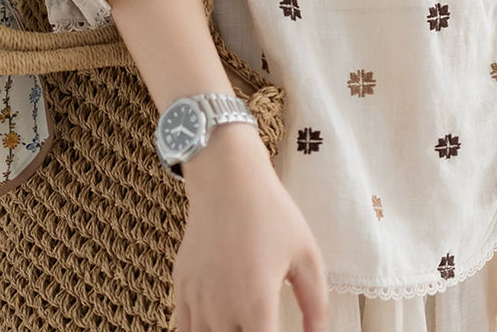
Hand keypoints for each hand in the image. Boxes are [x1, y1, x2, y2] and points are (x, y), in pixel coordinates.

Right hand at [173, 124, 329, 331]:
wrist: (227, 178)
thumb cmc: (270, 213)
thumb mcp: (306, 254)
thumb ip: (315, 303)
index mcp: (257, 303)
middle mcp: (222, 309)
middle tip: (262, 324)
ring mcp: (197, 300)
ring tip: (243, 323)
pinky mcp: (181, 288)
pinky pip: (185, 329)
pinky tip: (219, 324)